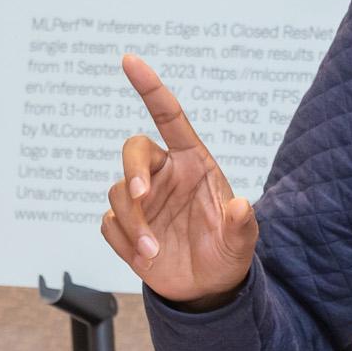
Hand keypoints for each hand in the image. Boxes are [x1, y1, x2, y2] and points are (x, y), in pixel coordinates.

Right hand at [100, 55, 260, 305]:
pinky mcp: (124, 227)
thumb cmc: (227, 252)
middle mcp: (164, 175)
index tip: (129, 61)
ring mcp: (142, 200)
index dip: (150, 87)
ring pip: (118, 192)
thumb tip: (242, 207)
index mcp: (193, 163)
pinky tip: (146, 257)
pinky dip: (123, 241)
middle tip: (143, 196)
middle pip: (133, 150)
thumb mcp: (242, 242)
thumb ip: (242, 225)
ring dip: (133, 221)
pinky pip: (109, 223)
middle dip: (133, 169)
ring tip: (153, 250)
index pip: (169, 117)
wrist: (207, 289)